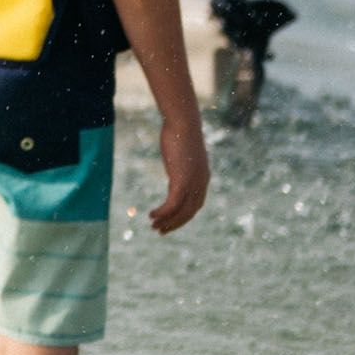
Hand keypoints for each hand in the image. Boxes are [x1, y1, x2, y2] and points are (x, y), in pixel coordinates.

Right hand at [148, 116, 208, 233]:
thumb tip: (177, 160)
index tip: (169, 222)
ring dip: (167, 221)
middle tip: (160, 230)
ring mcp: (193, 183)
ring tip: (153, 226)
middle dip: (175, 224)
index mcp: (202, 178)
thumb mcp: (183, 152)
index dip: (183, 217)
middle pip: (189, 212)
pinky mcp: (181, 181)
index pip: (195, 205)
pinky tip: (152, 215)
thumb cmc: (180, 132)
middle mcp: (201, 184)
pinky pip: (172, 204)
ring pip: (181, 211)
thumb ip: (182, 162)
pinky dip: (163, 212)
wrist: (183, 123)